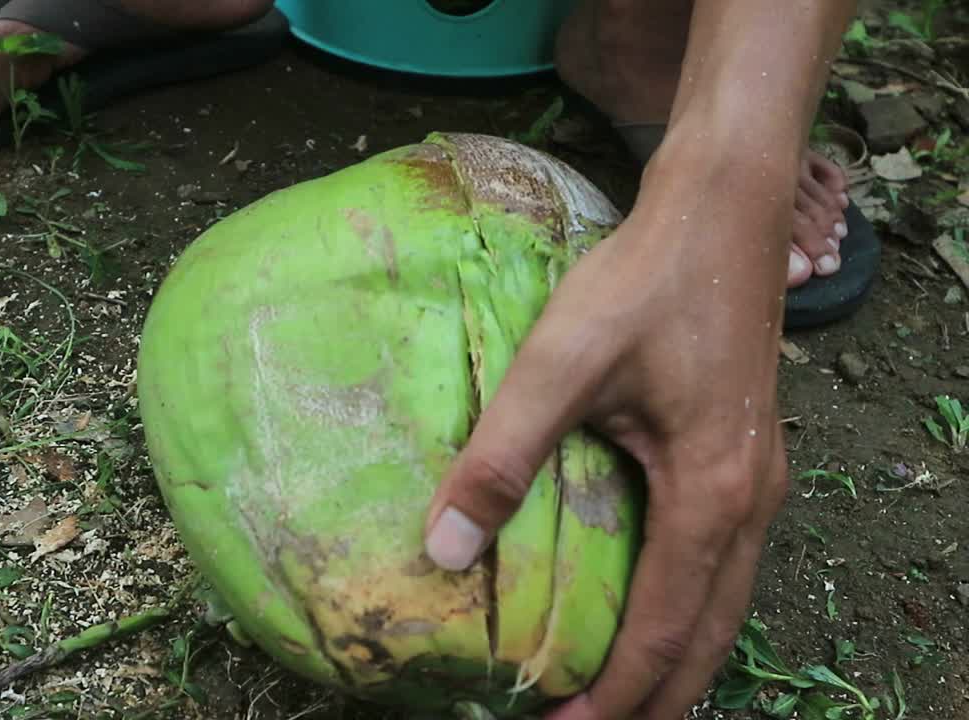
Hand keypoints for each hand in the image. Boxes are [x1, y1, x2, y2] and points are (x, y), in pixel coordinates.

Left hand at [422, 149, 792, 718]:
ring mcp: (760, 479)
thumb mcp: (559, 363)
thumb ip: (500, 456)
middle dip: (655, 696)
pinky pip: (725, 562)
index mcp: (711, 495)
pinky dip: (691, 608)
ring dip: (677, 657)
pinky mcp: (747, 454)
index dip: (614, 692)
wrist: (721, 212)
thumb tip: (444, 551)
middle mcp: (752, 502)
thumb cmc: (642, 282)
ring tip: (620, 692)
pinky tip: (652, 605)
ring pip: (726, 603)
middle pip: (711, 636)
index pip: (665, 630)